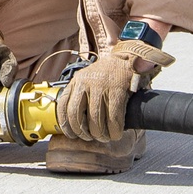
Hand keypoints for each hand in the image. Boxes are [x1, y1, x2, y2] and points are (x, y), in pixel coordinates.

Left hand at [57, 41, 173, 140]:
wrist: (129, 56)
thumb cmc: (109, 73)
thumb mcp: (89, 79)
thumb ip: (81, 94)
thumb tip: (77, 121)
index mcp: (76, 81)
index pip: (63, 106)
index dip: (65, 124)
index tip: (71, 135)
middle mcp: (85, 83)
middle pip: (77, 116)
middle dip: (83, 132)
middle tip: (91, 138)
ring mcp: (101, 86)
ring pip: (95, 119)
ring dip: (100, 133)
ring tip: (105, 137)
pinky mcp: (117, 90)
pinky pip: (113, 117)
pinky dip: (115, 129)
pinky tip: (116, 133)